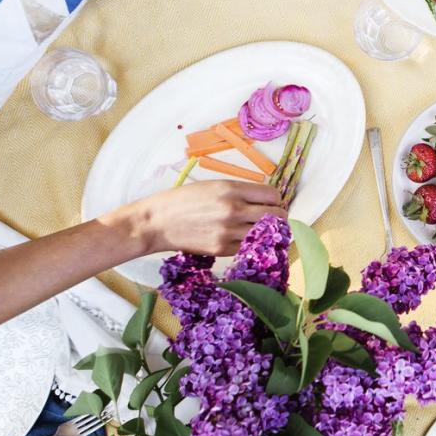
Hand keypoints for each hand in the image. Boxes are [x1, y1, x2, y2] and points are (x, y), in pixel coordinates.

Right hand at [102, 180, 286, 255]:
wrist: (157, 222)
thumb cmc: (183, 201)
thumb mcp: (213, 186)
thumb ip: (240, 192)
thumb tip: (266, 199)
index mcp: (231, 189)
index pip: (272, 195)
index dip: (276, 199)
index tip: (272, 203)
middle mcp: (233, 209)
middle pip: (276, 215)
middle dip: (279, 216)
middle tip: (273, 218)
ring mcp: (228, 231)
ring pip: (266, 234)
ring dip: (269, 233)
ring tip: (261, 230)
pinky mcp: (221, 249)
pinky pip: (249, 247)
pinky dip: (252, 244)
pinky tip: (245, 239)